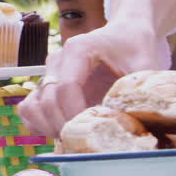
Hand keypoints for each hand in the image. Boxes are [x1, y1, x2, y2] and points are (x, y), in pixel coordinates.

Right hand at [18, 17, 169, 138]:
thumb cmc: (135, 47)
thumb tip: (134, 124)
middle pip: (47, 100)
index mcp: (78, 50)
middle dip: (65, 126)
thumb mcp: (145, 65)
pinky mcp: (47, 85)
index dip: (75, 114)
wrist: (125, 33)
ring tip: (75, 138)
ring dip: (49, 127)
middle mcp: (57, 60)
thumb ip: (138, 92)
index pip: (65, 88)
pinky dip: (41, 125)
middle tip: (88, 142)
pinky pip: (30, 109)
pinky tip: (64, 131)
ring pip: (32, 107)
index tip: (93, 131)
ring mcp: (49, 73)